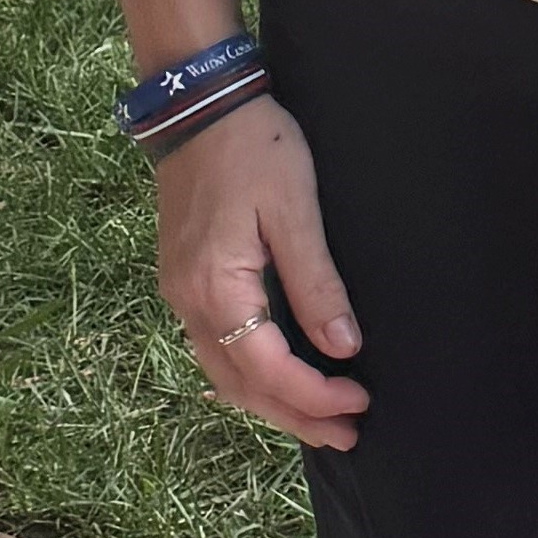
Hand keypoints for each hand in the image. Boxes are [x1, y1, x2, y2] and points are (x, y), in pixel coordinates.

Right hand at [152, 97, 367, 442]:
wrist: (198, 103)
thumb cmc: (254, 146)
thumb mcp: (295, 210)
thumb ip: (317, 283)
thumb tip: (342, 346)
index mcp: (216, 287)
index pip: (266, 368)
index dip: (314, 395)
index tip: (359, 404)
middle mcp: (187, 300)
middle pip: (239, 385)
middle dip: (294, 415)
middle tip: (347, 434)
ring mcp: (178, 291)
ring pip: (222, 371)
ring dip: (271, 401)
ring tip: (321, 419)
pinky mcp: (183, 278)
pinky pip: (214, 346)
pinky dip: (250, 373)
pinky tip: (280, 377)